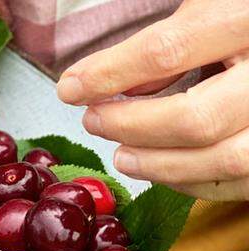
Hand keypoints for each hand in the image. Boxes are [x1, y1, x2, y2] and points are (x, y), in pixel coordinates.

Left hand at [56, 0, 248, 200]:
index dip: (109, 74)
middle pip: (196, 118)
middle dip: (131, 127)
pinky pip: (239, 181)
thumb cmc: (243, 21)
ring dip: (158, 165)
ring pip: (222, 159)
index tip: (71, 87)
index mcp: (246, 22)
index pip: (168, 51)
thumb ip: (166, 44)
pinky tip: (160, 169)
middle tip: (93, 121)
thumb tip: (108, 81)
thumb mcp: (209, 10)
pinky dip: (191, 181)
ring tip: (121, 156)